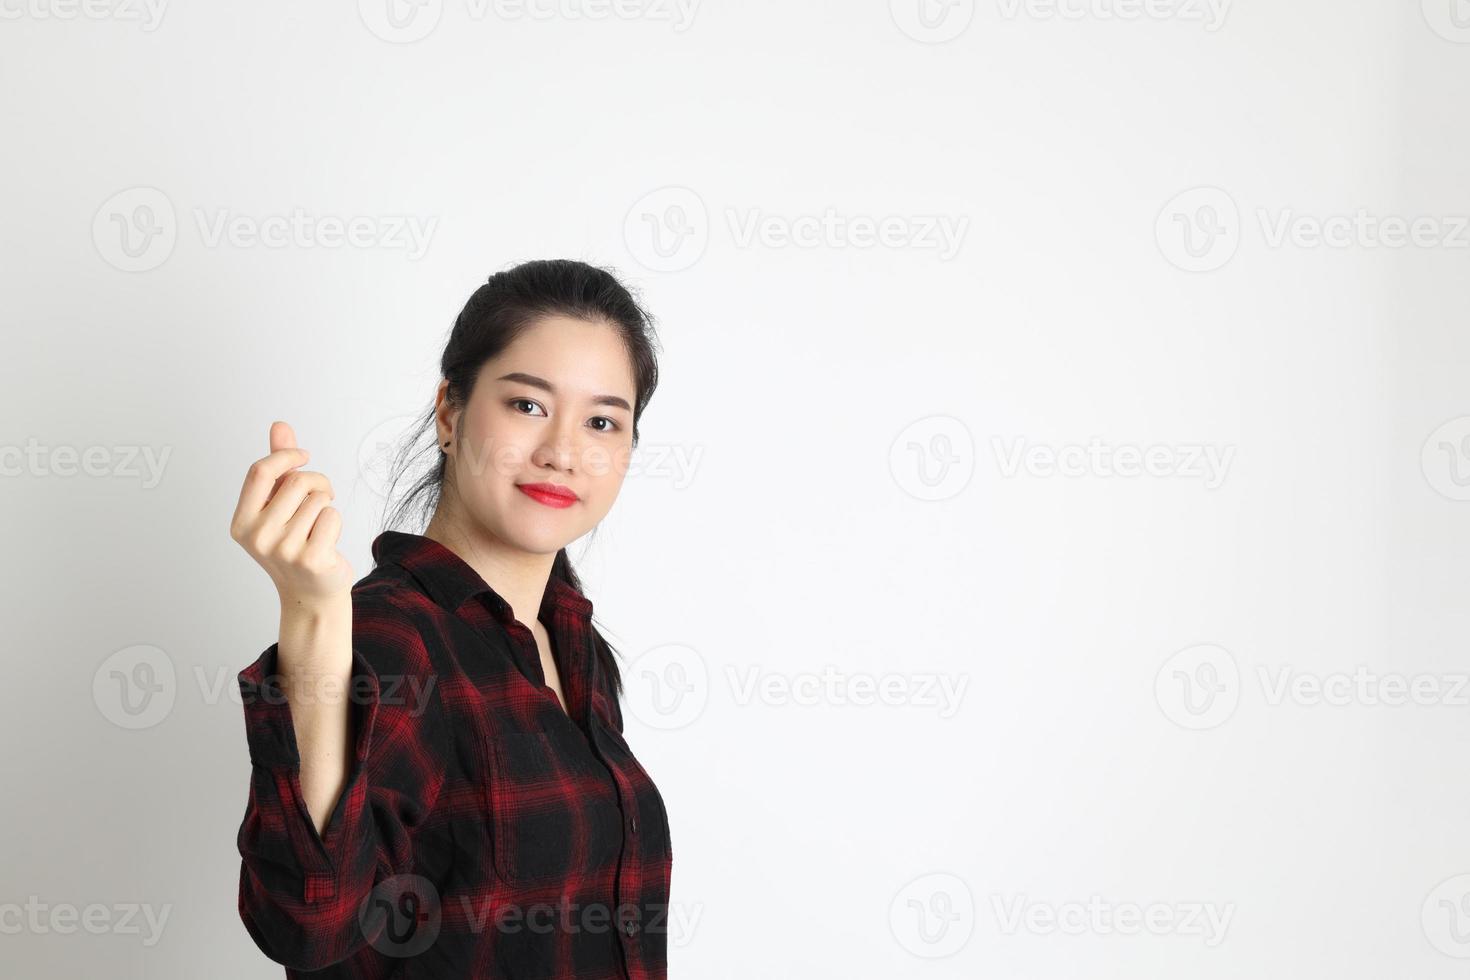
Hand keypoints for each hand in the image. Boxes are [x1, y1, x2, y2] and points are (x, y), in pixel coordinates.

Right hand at [230, 421, 354, 604]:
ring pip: (318, 498)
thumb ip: (279, 467)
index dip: (287, 455)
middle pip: (297, 481)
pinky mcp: (311, 559)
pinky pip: (332, 516)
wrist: (310, 592)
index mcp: (242, 521)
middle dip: (317, 483)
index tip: (304, 456)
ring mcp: (283, 550)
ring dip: (326, 505)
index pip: (261, 470)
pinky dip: (336, 522)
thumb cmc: (294, 543)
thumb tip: (280, 426)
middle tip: (321, 498)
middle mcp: (257, 536)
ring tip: (319, 525)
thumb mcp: (279, 506)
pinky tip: (327, 541)